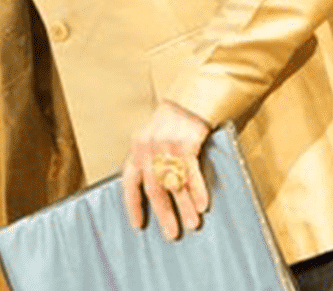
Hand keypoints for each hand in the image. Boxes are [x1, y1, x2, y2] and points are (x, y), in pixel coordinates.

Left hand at [121, 100, 211, 240]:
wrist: (188, 99)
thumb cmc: (170, 124)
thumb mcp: (152, 140)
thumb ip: (150, 162)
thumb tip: (156, 195)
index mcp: (137, 149)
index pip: (129, 182)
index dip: (133, 205)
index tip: (138, 225)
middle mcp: (148, 148)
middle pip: (153, 188)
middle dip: (163, 213)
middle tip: (172, 233)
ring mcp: (166, 145)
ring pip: (173, 183)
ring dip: (184, 206)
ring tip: (192, 224)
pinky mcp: (185, 142)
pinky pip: (190, 172)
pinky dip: (197, 190)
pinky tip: (202, 205)